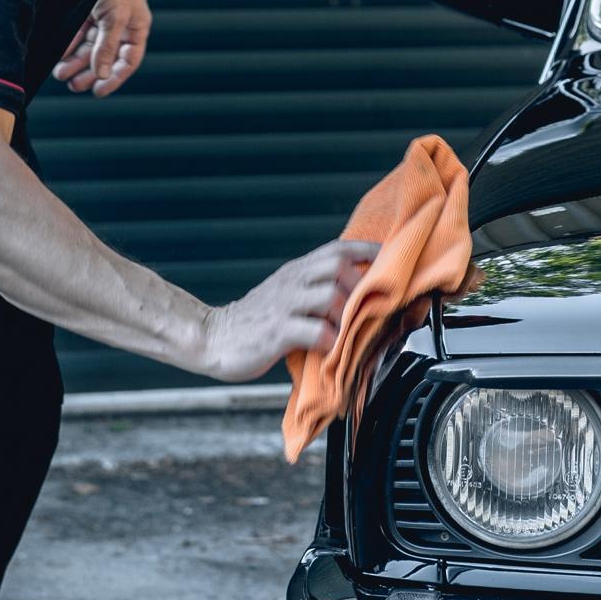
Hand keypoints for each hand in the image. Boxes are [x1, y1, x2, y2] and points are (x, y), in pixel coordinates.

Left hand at [53, 0, 149, 96]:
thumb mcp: (114, 16)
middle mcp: (120, 25)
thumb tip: (103, 74)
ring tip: (61, 74)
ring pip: (88, 48)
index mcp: (136, 26)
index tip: (98, 91)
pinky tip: (59, 55)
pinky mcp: (85, 11)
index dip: (115, 77)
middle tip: (74, 85)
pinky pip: (77, 35)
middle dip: (89, 72)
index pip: (129, 60)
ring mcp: (101, 18)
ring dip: (75, 63)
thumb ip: (108, 47)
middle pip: (106, 58)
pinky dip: (68, 47)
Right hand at [199, 238, 380, 382]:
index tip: (389, 257)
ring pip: (330, 295)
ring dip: (347, 314)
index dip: (365, 250)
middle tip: (368, 308)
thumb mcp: (284, 294)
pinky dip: (330, 342)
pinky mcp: (277, 332)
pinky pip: (314, 331)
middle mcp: (291, 282)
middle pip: (337, 266)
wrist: (211, 338)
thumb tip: (352, 293)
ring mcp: (284, 306)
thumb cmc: (253, 321)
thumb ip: (312, 289)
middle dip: (359, 286)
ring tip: (350, 332)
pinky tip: (331, 351)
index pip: (336, 249)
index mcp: (295, 272)